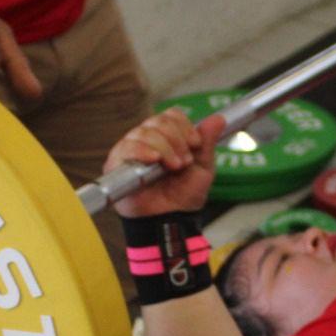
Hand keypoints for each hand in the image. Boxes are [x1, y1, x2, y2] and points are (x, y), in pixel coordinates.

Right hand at [105, 111, 224, 218]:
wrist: (171, 220)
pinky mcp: (116, 164)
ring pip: (144, 132)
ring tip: (173, 166)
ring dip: (164, 147)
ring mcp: (130, 150)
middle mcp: (147, 140)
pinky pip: (126, 147)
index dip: (184, 126)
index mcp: (167, 138)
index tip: (195, 144)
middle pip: (158, 121)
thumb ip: (208, 143)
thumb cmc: (183, 197)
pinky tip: (154, 160)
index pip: (170, 116)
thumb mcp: (203, 168)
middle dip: (176, 139)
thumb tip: (219, 119)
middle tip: (184, 161)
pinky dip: (142, 150)